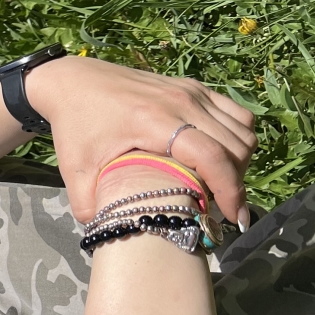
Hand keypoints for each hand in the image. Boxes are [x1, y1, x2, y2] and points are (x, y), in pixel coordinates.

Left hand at [27, 57, 257, 224]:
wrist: (73, 82)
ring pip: (242, 129)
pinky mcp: (193, 88)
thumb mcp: (75, 169)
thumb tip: (110, 231)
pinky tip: (221, 157)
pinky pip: (235, 113)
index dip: (230, 190)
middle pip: (235, 146)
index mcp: (155, 122)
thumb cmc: (75, 125)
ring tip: (221, 185)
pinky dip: (238, 137)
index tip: (234, 218)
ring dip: (240, 160)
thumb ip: (90, 205)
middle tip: (221, 207)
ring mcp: (191, 92)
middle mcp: (181, 102)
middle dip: (236, 181)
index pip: (212, 156)